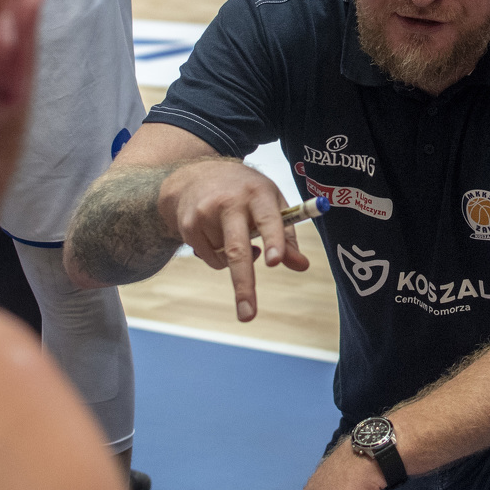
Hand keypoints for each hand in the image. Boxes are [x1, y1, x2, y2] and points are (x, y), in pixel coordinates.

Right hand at [161, 159, 310, 320]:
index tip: (276, 262)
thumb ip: (287, 234)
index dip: (274, 241)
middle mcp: (229, 202)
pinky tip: (215, 232)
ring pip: (225, 259)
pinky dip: (218, 256)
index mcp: (258, 193)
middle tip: (248, 315)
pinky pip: (210, 259)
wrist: (195, 175)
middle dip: (244, 285)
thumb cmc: (244, 191)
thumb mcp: (271, 202)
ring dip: (234, 258)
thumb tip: (301, 266)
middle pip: (237, 249)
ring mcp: (204, 214)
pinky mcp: (188, 226)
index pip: (268, 220)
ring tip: (232, 229)